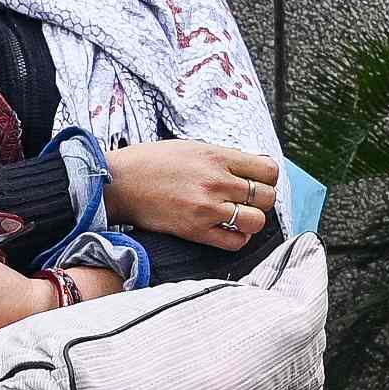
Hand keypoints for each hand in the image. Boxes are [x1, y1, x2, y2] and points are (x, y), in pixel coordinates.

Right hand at [107, 135, 283, 247]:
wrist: (120, 182)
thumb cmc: (152, 162)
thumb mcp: (192, 147)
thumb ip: (223, 159)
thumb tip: (250, 170)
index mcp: (217, 156)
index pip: (268, 170)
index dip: (268, 178)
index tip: (258, 180)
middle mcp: (216, 182)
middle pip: (267, 197)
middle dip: (262, 200)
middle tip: (248, 200)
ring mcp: (207, 208)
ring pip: (256, 221)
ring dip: (252, 220)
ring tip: (238, 216)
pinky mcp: (195, 230)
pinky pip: (235, 241)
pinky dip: (237, 238)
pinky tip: (227, 229)